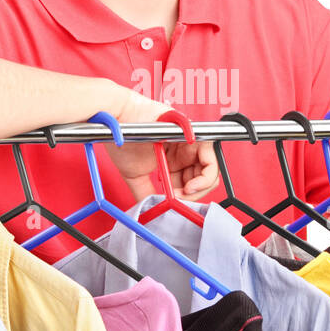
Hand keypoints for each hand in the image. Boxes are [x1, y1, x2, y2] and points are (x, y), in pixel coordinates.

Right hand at [105, 86, 219, 202]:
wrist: (118, 119)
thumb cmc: (124, 140)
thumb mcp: (135, 176)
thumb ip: (146, 193)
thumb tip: (154, 210)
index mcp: (174, 160)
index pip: (190, 182)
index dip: (186, 197)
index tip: (174, 203)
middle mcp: (185, 151)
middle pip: (204, 178)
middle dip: (194, 195)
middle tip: (179, 200)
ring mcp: (190, 142)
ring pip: (211, 170)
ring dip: (200, 188)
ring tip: (183, 193)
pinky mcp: (194, 133)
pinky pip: (211, 155)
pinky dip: (205, 175)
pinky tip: (189, 185)